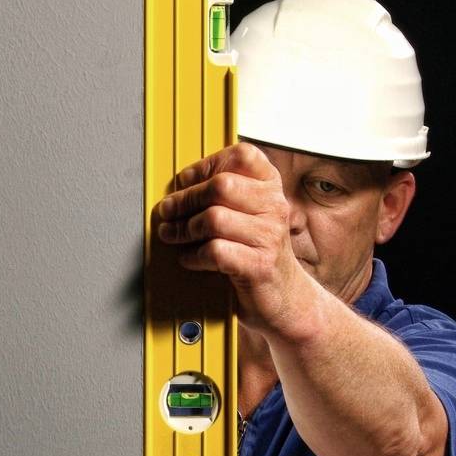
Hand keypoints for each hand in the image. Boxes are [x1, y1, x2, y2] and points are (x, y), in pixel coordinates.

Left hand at [155, 141, 303, 334]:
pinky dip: (193, 255)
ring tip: (172, 234)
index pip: (242, 156)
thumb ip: (228, 196)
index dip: (208, 163)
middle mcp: (274, 207)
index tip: (186, 178)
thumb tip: (181, 184)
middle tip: (168, 209)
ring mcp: (269, 237)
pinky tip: (189, 257)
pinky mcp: (258, 266)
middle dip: (185, 198)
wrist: (287, 299)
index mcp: (271, 188)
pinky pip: (215, 251)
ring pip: (214, 218)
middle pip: (221, 186)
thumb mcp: (252, 215)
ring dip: (184, 228)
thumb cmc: (260, 253)